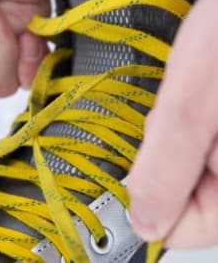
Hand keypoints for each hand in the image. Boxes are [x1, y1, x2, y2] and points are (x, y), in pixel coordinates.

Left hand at [128, 0, 217, 248]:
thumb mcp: (190, 109)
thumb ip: (165, 173)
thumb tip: (143, 223)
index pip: (179, 232)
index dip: (150, 200)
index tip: (139, 164)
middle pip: (179, 198)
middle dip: (161, 159)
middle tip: (173, 117)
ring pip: (183, 171)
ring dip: (171, 139)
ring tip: (190, 101)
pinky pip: (191, 149)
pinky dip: (181, 128)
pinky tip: (194, 101)